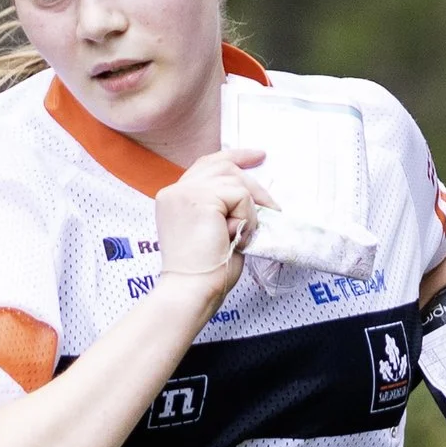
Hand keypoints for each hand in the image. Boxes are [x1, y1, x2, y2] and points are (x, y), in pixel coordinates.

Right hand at [155, 147, 265, 283]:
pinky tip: (237, 236)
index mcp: (174, 199)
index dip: (234, 157)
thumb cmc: (204, 273)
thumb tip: (250, 197)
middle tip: (271, 205)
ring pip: (234, 180)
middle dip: (252, 183)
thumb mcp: (213, 231)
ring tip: (243, 235)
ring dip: (249, 209)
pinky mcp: (199, 198)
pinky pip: (240, 195)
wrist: (191, 289)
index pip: (206, 166)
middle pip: (222, 166)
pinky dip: (247, 216)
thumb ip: (221, 209)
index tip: (257, 156)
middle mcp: (174, 191)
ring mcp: (184, 192)